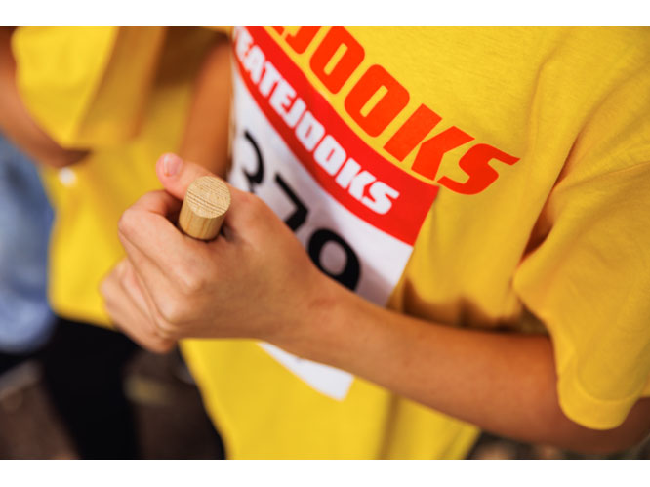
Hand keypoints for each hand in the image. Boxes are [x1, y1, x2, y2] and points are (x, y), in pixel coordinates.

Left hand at [101, 153, 333, 351]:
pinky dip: (137, 280)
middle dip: (159, 224)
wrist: (293, 312)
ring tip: (191, 260)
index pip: (135, 220)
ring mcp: (162, 326)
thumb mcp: (251, 211)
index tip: (192, 209)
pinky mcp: (158, 335)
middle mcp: (169, 308)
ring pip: (119, 268)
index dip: (161, 201)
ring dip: (148, 253)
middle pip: (128, 239)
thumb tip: (161, 163)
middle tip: (202, 235)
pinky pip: (118, 295)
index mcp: (191, 276)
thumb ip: (201, 184)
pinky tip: (171, 280)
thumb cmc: (278, 260)